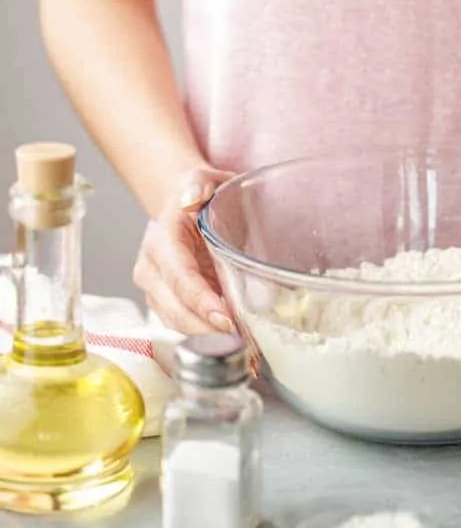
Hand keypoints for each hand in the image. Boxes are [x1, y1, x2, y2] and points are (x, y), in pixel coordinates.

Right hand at [132, 167, 235, 333]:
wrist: (184, 206)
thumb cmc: (199, 196)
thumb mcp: (203, 180)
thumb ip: (200, 184)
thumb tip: (192, 198)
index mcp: (162, 241)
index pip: (179, 276)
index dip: (200, 300)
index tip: (225, 317)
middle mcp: (151, 268)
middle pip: (175, 308)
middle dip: (206, 328)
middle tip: (240, 340)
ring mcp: (155, 289)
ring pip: (176, 322)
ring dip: (207, 338)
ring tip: (241, 347)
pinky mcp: (166, 303)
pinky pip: (183, 325)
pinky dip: (205, 336)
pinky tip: (232, 342)